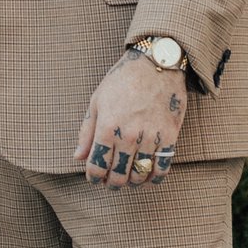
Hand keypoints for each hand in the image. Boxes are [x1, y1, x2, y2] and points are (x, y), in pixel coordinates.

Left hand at [74, 50, 185, 189]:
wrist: (156, 64)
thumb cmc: (122, 80)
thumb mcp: (97, 101)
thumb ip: (87, 132)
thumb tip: (77, 157)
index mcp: (107, 128)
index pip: (97, 167)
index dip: (94, 178)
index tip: (95, 178)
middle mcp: (128, 136)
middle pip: (118, 175)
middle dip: (112, 183)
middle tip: (112, 183)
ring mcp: (150, 138)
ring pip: (140, 174)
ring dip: (133, 182)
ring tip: (130, 179)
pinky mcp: (170, 136)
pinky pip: (162, 167)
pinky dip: (155, 177)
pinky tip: (149, 175)